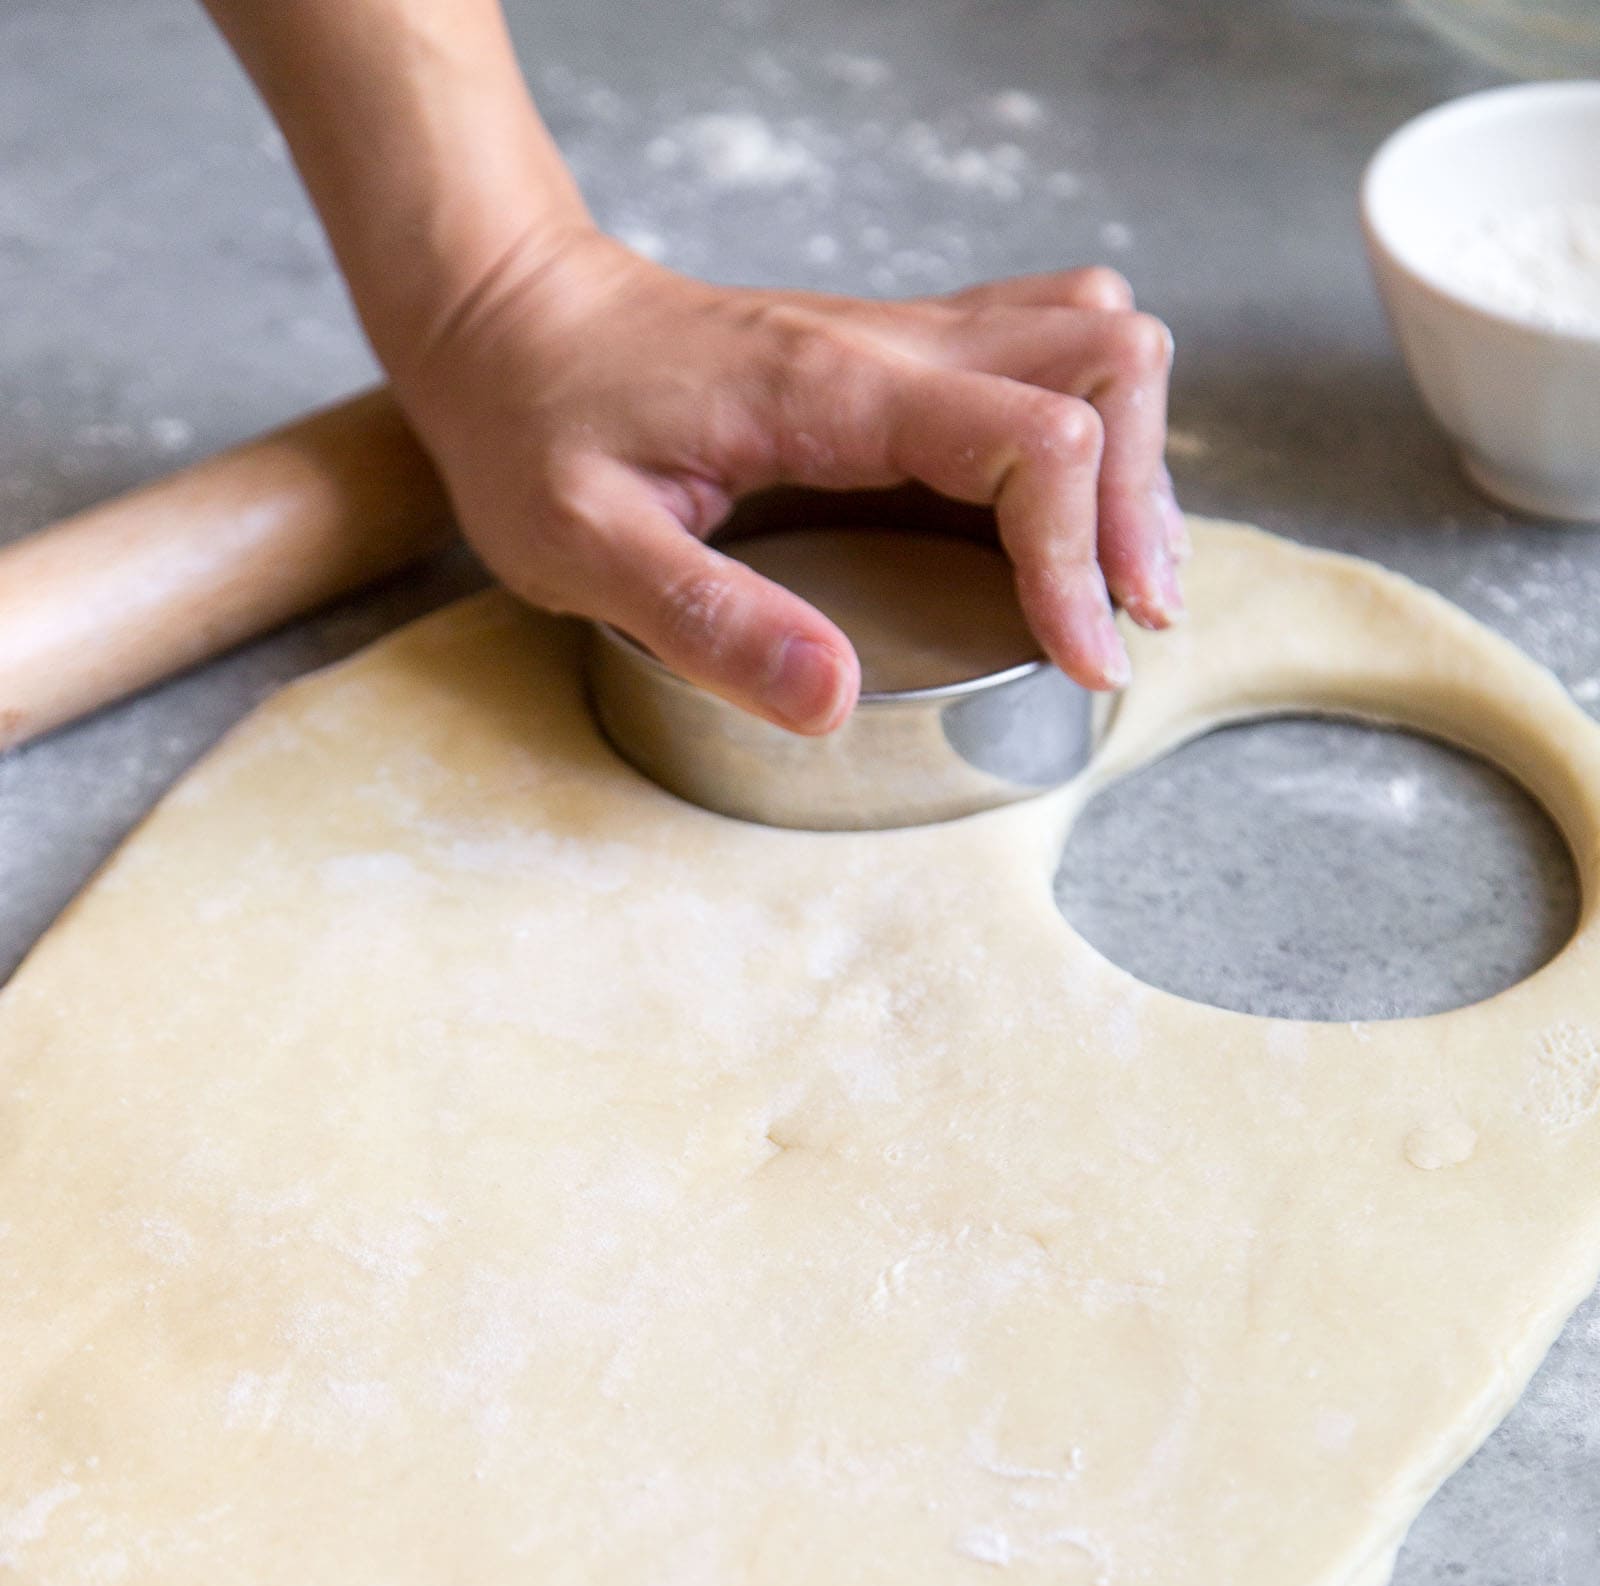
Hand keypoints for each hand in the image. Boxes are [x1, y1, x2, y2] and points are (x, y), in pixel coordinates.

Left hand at [389, 227, 1185, 734]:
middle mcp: (890, 345)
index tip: (1082, 659)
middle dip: (1138, 501)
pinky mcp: (899, 356)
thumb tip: (838, 700)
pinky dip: (1090, 437)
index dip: (1078, 556)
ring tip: (1115, 584)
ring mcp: (902, 339)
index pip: (1031, 438)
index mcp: (830, 390)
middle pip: (1106, 361)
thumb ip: (709, 621)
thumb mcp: (580, 547)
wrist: (504, 314)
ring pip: (1093, 341)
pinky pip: (1043, 356)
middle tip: (1119, 622)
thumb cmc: (532, 423)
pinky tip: (1064, 528)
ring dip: (1132, 460)